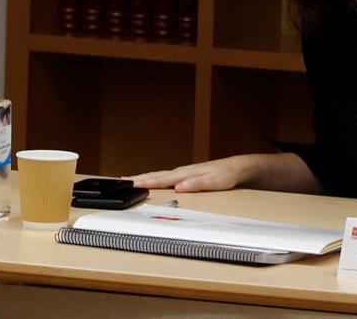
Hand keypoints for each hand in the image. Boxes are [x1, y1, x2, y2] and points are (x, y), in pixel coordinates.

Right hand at [125, 157, 247, 192]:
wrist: (236, 168)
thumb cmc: (225, 175)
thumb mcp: (214, 182)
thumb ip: (197, 185)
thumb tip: (179, 187)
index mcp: (185, 174)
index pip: (161, 179)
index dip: (145, 182)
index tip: (130, 183)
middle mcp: (181, 172)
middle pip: (155, 175)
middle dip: (137, 178)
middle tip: (121, 181)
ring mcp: (182, 173)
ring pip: (157, 175)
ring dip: (143, 177)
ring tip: (128, 179)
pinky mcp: (184, 175)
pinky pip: (164, 176)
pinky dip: (153, 178)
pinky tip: (150, 179)